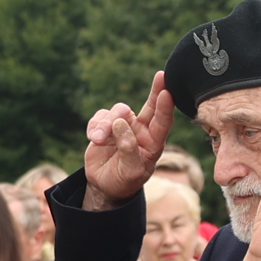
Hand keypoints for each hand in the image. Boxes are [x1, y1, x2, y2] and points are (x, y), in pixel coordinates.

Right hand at [83, 74, 174, 207]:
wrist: (105, 185)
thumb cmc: (125, 180)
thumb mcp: (130, 172)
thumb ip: (128, 150)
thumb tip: (120, 124)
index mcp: (154, 143)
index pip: (163, 123)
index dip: (165, 108)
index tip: (167, 93)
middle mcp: (142, 130)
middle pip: (151, 106)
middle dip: (156, 90)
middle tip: (161, 76)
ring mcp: (124, 125)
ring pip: (118, 112)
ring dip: (106, 124)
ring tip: (97, 140)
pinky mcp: (106, 124)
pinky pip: (100, 117)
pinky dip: (94, 126)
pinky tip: (93, 139)